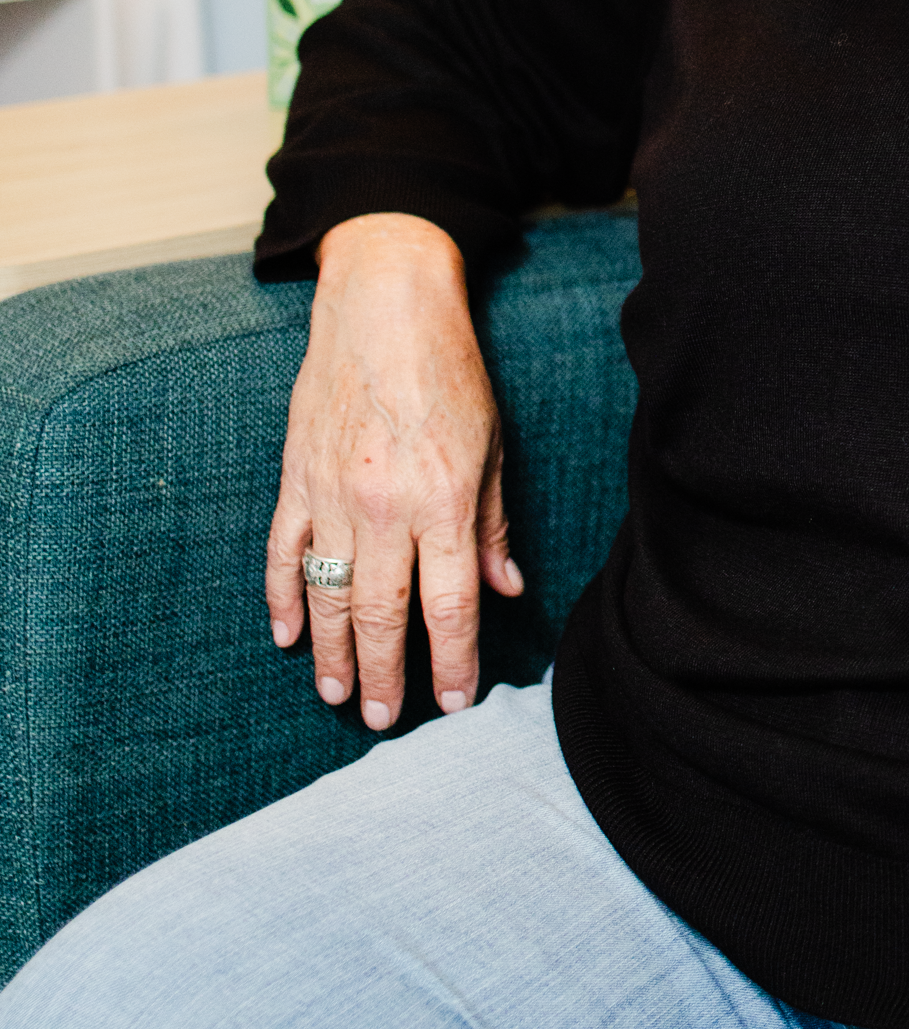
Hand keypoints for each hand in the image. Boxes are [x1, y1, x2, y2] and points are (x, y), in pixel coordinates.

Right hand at [263, 212, 519, 731]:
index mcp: (445, 501)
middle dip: (384, 674)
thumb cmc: (450, 373)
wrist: (384, 308)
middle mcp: (386, 507)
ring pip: (329, 595)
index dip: (453, 661)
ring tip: (336, 694)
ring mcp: (332, 495)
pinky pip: (284, 554)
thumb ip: (492, 526)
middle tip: (381, 720)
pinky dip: (283, 598)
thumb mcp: (492, 447)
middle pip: (383, 614)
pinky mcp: (297, 478)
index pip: (450, 605)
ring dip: (332, 651)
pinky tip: (288, 635)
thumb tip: (505, 589)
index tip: (452, 702)